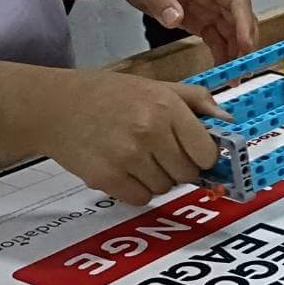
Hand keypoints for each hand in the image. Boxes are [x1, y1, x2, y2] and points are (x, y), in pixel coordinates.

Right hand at [0, 64, 234, 205]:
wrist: (54, 106)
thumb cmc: (107, 96)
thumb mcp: (154, 86)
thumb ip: (195, 101)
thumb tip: (229, 121)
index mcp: (166, 107)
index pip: (206, 152)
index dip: (202, 156)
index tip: (192, 153)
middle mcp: (149, 131)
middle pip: (187, 174)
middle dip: (178, 168)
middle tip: (157, 153)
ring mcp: (127, 156)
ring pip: (164, 188)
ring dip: (155, 179)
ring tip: (135, 157)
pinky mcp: (107, 177)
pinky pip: (140, 199)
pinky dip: (134, 190)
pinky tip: (121, 168)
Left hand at [105, 0, 258, 64]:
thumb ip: (160, 0)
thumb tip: (175, 19)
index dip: (243, 22)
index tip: (246, 46)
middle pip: (240, 18)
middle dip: (245, 43)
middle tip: (243, 69)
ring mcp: (206, 6)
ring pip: (231, 31)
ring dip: (236, 53)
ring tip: (233, 78)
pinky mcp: (198, 19)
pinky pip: (217, 39)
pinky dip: (222, 55)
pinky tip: (221, 71)